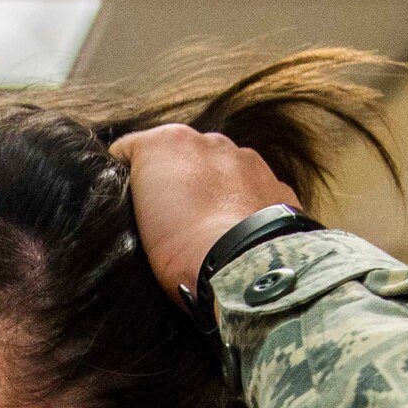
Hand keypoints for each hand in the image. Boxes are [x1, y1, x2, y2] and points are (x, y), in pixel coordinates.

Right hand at [109, 125, 300, 305]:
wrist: (243, 266)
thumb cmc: (180, 244)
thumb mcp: (129, 217)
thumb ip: (130, 186)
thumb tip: (130, 179)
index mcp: (170, 140)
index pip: (135, 150)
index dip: (127, 177)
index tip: (130, 207)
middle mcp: (213, 141)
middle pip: (184, 158)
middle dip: (178, 181)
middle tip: (172, 222)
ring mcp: (251, 163)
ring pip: (224, 171)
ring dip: (214, 192)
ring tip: (209, 232)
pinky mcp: (280, 189)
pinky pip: (255, 193)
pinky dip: (245, 207)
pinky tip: (238, 234)